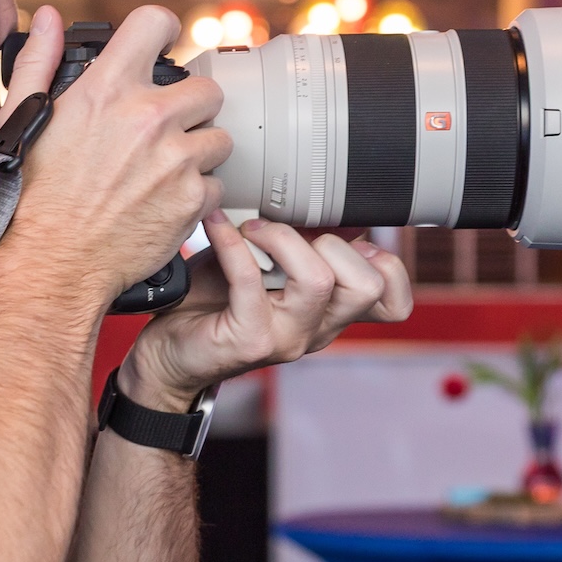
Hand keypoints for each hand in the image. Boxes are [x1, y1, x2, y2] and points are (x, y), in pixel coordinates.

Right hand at [0, 5, 229, 304]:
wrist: (48, 269)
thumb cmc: (24, 201)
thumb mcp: (18, 121)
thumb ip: (39, 62)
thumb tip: (47, 18)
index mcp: (106, 90)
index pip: (157, 22)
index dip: (161, 31)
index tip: (160, 46)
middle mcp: (148, 118)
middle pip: (205, 87)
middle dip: (188, 106)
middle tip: (162, 130)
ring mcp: (175, 161)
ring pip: (219, 137)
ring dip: (197, 151)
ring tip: (162, 171)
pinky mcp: (192, 201)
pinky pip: (217, 185)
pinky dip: (196, 195)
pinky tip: (163, 203)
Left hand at [120, 213, 412, 410]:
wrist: (168, 352)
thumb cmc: (214, 303)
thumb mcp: (266, 264)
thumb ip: (304, 242)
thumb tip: (335, 209)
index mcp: (329, 313)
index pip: (393, 300)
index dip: (383, 261)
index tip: (341, 236)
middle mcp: (316, 330)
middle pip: (368, 285)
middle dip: (332, 243)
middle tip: (287, 233)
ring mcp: (285, 339)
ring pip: (319, 281)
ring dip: (283, 239)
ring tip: (251, 229)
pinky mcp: (249, 340)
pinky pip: (250, 280)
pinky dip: (231, 242)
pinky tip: (214, 225)